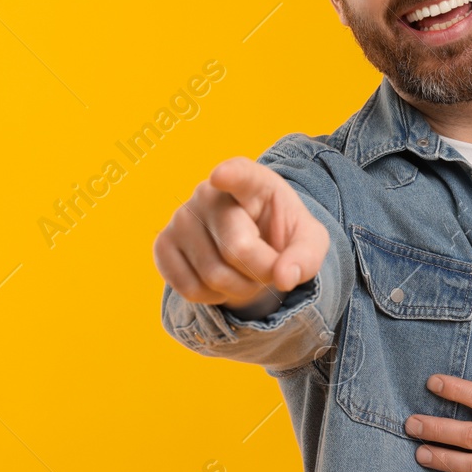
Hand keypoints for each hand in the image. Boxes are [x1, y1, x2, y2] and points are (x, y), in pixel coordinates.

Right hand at [152, 156, 329, 311]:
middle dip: (262, 272)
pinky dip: (214, 297)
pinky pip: (190, 289)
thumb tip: (285, 277)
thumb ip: (305, 256)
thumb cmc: (280, 235)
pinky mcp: (163, 245)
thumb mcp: (308, 242)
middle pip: (238, 248)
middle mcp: (209, 193)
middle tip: (269, 268)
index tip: (221, 176)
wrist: (252, 246)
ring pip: (213, 275)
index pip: (240, 175)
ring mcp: (181, 218)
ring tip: (245, 271)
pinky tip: (221, 277)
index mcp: (251, 182)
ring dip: (240, 288)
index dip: (231, 176)